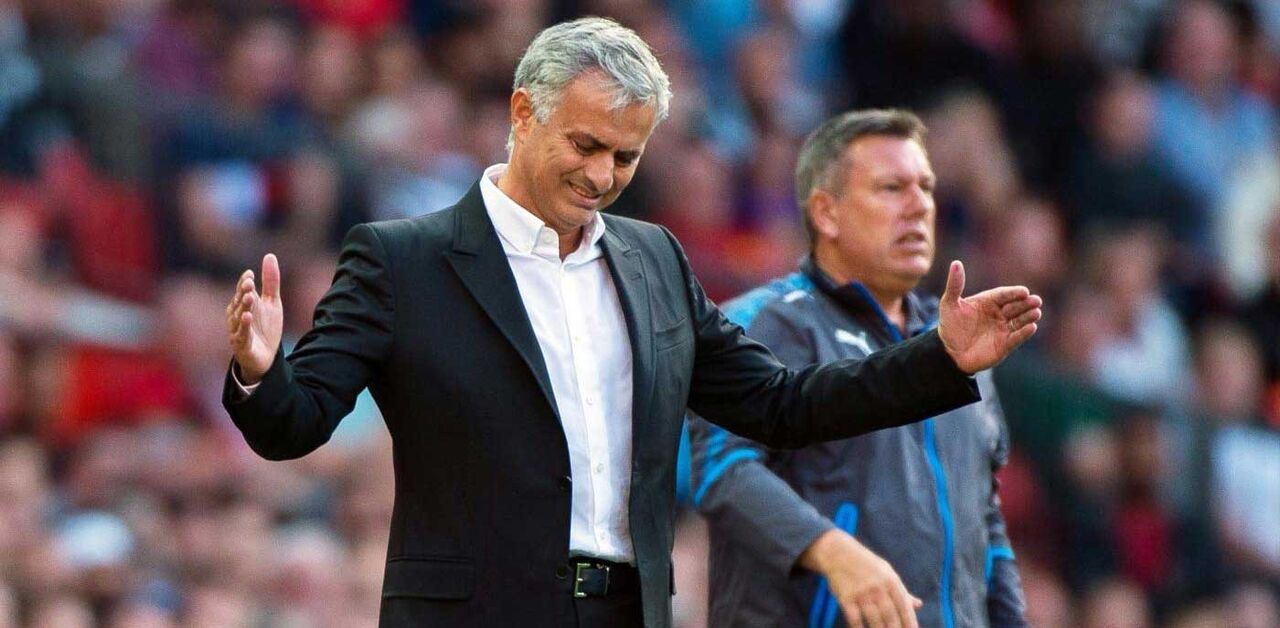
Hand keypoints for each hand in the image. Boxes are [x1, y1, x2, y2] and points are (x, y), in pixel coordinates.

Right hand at [226, 253, 283, 383]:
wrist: (267, 357)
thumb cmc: (265, 327)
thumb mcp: (272, 302)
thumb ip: (270, 281)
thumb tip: (269, 255)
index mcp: (243, 304)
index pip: (242, 290)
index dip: (245, 282)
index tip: (250, 274)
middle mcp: (237, 316)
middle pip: (239, 301)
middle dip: (243, 292)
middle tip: (249, 283)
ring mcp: (238, 330)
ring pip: (238, 317)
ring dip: (243, 307)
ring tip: (249, 297)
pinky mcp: (242, 344)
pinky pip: (242, 334)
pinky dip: (244, 326)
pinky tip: (247, 317)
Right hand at [799, 529, 921, 627]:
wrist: (838, 553)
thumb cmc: (866, 564)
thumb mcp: (887, 572)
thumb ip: (901, 590)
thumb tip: (918, 604)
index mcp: (891, 581)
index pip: (904, 606)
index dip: (910, 622)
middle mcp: (878, 587)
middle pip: (891, 616)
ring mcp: (862, 593)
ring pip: (875, 620)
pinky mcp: (846, 597)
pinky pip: (855, 619)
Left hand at [937, 261, 1041, 373]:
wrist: (948, 353)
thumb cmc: (949, 326)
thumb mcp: (949, 304)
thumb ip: (955, 285)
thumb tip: (956, 263)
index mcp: (987, 302)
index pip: (1003, 295)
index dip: (1014, 293)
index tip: (1024, 291)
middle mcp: (998, 314)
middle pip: (1015, 307)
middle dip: (1026, 304)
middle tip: (1036, 300)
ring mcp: (1002, 330)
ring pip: (1019, 321)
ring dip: (1029, 317)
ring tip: (1036, 312)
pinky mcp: (1004, 345)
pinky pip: (1016, 338)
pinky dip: (1024, 333)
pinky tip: (1032, 327)